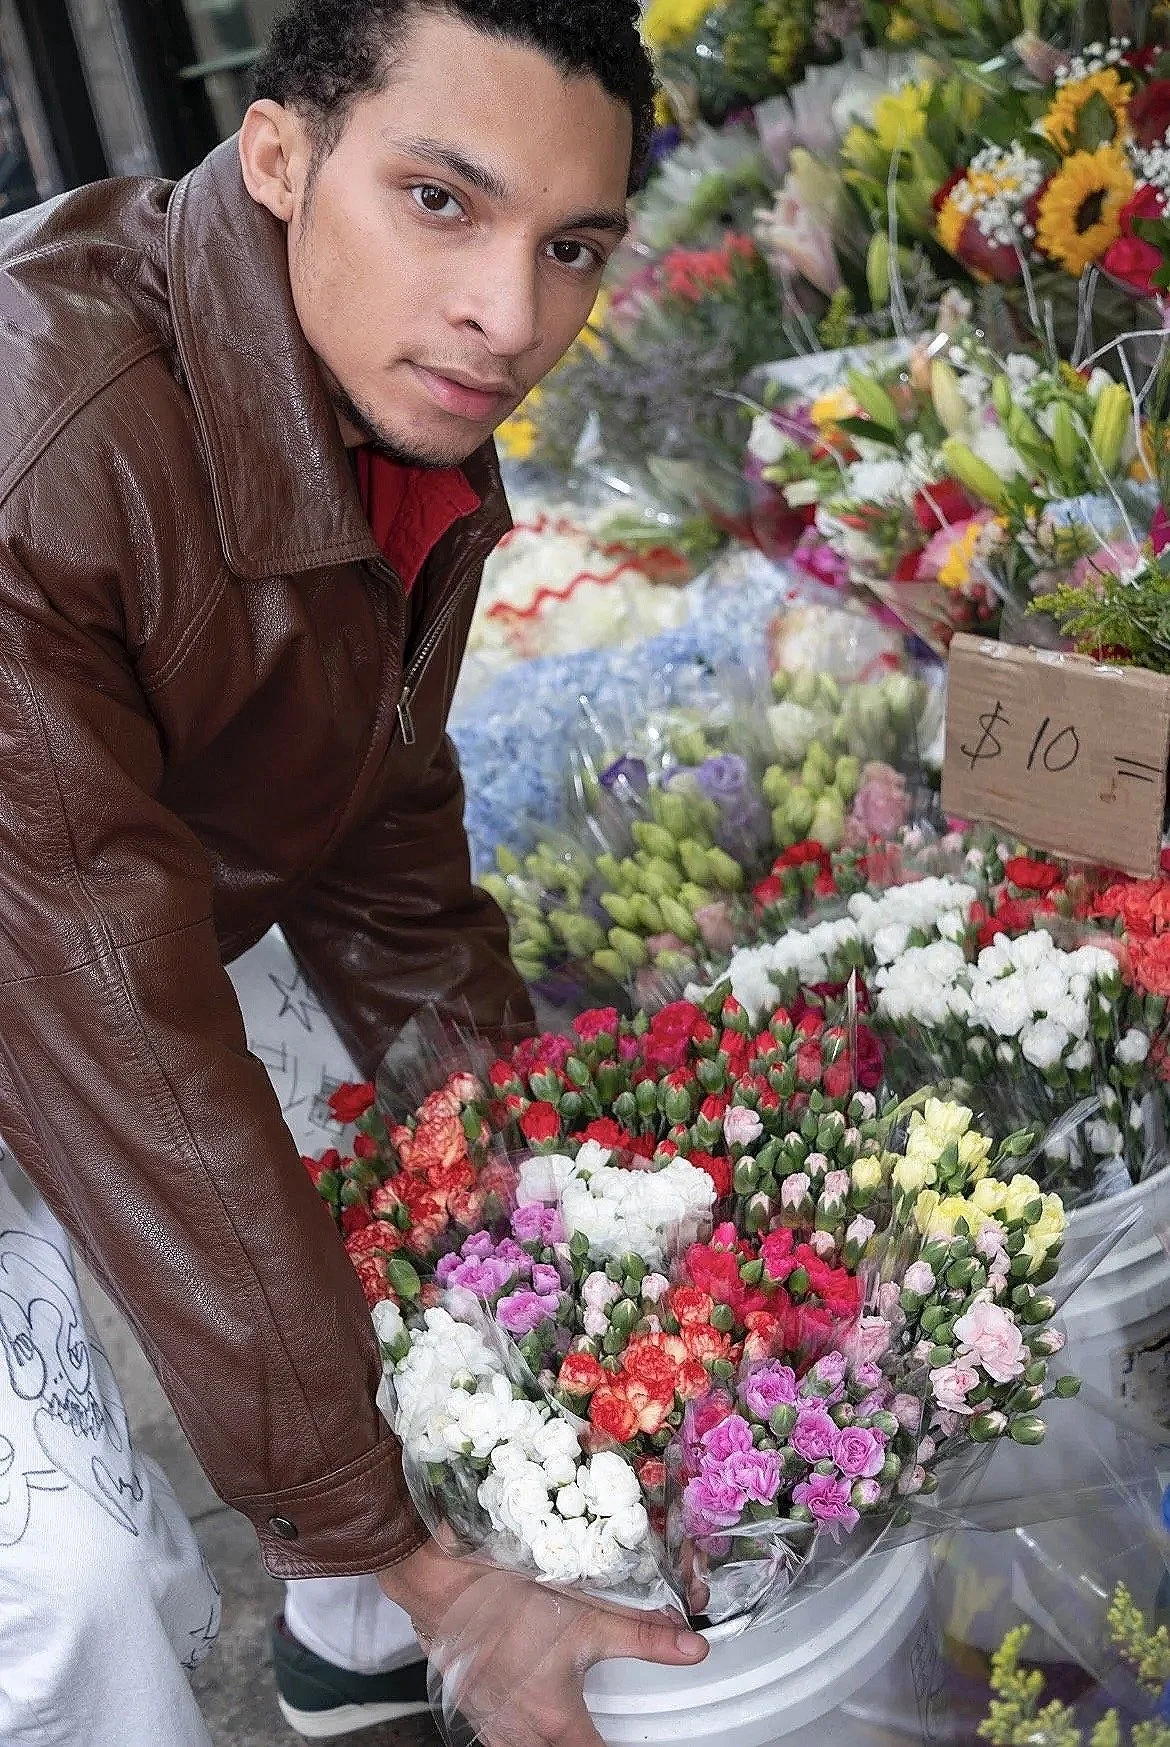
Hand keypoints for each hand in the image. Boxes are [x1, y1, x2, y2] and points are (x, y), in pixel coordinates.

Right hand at [379, 1536, 707, 1745]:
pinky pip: (505, 1741)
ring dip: (555, 1738)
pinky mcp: (473, 1713)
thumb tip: (694, 1647)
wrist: (443, 1587)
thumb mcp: (588, 1616)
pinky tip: (531, 1710)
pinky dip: (524, 1734)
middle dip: (587, 1743)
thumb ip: (644, 1637)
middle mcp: (524, 1738)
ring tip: (568, 1720)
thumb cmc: (508, 1599)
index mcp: (558, 1723)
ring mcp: (494, 1730)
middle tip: (603, 1727)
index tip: (634, 1739)